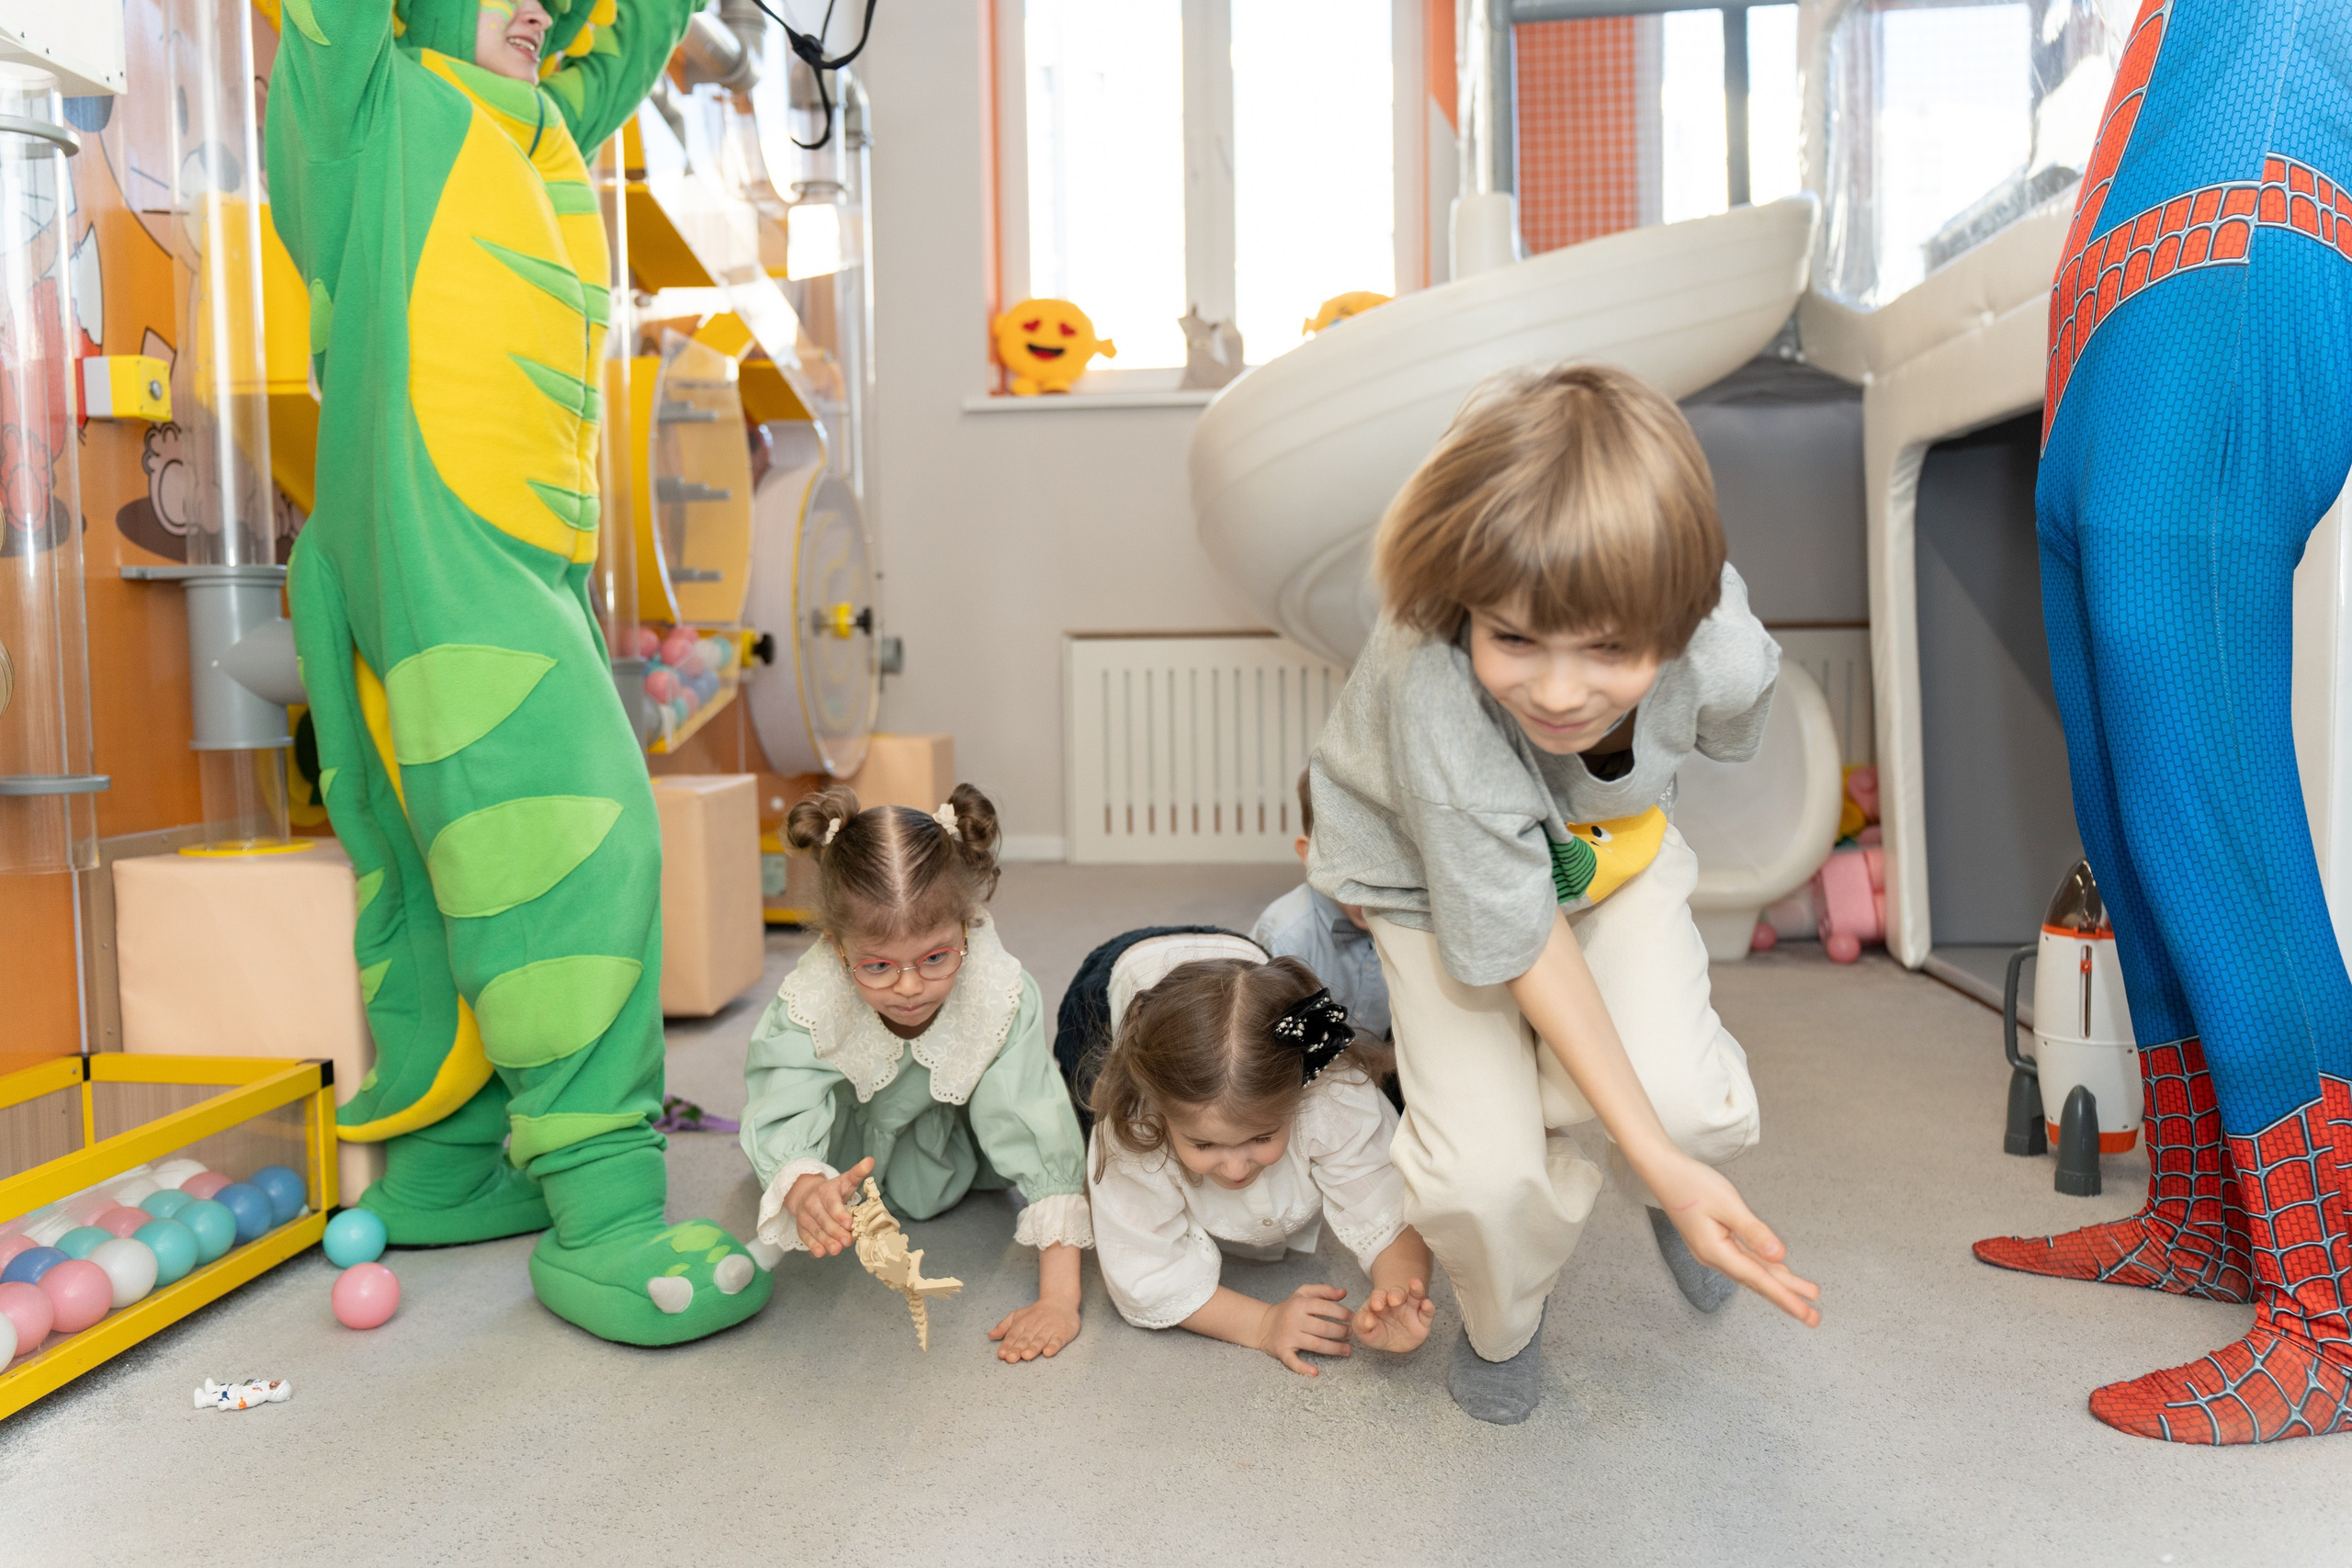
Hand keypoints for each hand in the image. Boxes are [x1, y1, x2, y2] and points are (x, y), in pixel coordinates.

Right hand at [785, 1156, 876, 1257]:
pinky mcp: (801, 1228)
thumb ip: (858, 1172)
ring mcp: (805, 1216)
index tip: (849, 1223)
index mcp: (825, 1191)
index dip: (840, 1214)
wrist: (806, 1193)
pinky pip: (806, 1238)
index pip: (832, 1203)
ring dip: (825, 1241)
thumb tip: (871, 1160)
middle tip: (848, 1241)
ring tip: (836, 1250)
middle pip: (823, 1219)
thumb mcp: (845, 1180)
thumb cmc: (832, 1190)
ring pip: (815, 1230)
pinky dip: (813, 1246)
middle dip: (835, 1231)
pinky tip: (820, 1253)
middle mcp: (812, 1203)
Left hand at [988, 1298, 1080, 1362]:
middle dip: (1018, 1348)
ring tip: (1026, 1356)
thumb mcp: (1018, 1316)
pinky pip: (1058, 1340)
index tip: (1002, 1354)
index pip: (1014, 1334)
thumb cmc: (1036, 1313)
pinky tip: (1048, 1352)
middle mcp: (1036, 1325)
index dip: (1008, 1344)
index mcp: (1023, 1322)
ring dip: (1033, 1348)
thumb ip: (1004, 1327)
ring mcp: (1050, 1328)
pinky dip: (1053, 1346)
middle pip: (1026, 1338)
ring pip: (1040, 1339)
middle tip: (1011, 1358)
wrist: (1061, 1301)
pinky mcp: (1063, 1332)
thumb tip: (990, 1336)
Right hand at [1254, 1284, 1354, 1375]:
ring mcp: (1288, 1336)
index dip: (1342, 1313)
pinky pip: (1293, 1361)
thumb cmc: (1289, 1308)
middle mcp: (1293, 1320)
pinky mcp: (1282, 1350)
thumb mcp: (1304, 1293)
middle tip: (1350, 1333)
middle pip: (1323, 1328)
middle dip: (1341, 1331)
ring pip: (1315, 1344)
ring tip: (1347, 1349)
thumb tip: (1344, 1292)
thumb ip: (1324, 1290)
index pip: (1325, 1307)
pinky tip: (1315, 1372)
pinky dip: (1303, 1368)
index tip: (1352, 1317)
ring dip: (1334, 1348)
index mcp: (1300, 1304)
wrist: (1264, 1324)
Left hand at [1352, 1278, 1433, 1352]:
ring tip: (1415, 1283)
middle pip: (1397, 1293)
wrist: (1392, 1342)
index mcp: (1380, 1301)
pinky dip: (1428, 1307)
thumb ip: (1361, 1324)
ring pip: (1415, 1296)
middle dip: (1395, 1294)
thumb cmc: (1376, 1331)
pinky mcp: (1423, 1321)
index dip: (1377, 1298)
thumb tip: (1368, 1320)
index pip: (1379, 1295)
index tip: (1376, 1305)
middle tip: (1393, 1300)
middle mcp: (1397, 1302)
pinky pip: (1427, 1313)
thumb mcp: (1363, 1330)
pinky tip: (1427, 1303)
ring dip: (1416, 1289)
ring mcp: (1411, 1310)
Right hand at [1640, 1150, 1820, 1325]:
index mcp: (1716, 1252)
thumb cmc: (1692, 1183)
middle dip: (1786, 1298)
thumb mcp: (1728, 1205)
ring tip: (1805, 1297)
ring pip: (1753, 1272)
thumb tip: (1779, 1256)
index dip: (1785, 1296)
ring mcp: (1713, 1251)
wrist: (1663, 1171)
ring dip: (1779, 1284)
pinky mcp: (1714, 1242)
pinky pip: (1745, 1261)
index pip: (1758, 1279)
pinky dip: (1764, 1269)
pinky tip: (1778, 1273)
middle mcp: (1714, 1257)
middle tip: (1813, 1317)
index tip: (1805, 1312)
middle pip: (1757, 1281)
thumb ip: (1754, 1232)